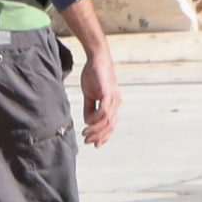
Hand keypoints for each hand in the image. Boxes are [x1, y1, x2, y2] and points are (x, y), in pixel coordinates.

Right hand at [59, 0, 119, 146]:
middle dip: (98, 136)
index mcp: (113, 104)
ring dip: (96, 130)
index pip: (111, 125)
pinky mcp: (108, 93)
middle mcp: (116, 103)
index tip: (94, 144)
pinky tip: (88, 123)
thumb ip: (90, 108)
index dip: (103, 136)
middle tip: (86, 141)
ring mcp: (113, 98)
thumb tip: (88, 122)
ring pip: (108, 121)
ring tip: (85, 134)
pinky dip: (96, 119)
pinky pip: (104, 110)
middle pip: (110, 126)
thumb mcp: (90, 94)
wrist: (97, 58)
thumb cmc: (93, 74)